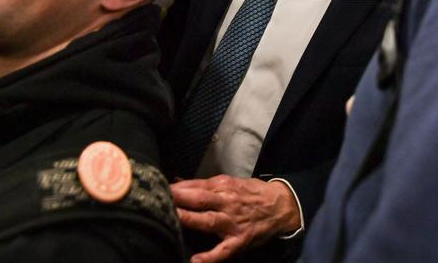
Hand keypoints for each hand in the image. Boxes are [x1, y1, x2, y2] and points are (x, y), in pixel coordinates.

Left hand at [171, 175, 300, 262]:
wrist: (281, 206)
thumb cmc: (251, 193)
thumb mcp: (229, 182)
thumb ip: (203, 184)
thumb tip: (177, 182)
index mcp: (223, 186)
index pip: (195, 186)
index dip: (176, 188)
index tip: (156, 188)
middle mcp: (227, 203)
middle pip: (199, 200)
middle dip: (179, 199)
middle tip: (158, 199)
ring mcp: (233, 223)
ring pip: (208, 221)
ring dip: (189, 220)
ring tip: (171, 220)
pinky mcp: (239, 241)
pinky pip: (223, 251)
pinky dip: (210, 257)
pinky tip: (195, 261)